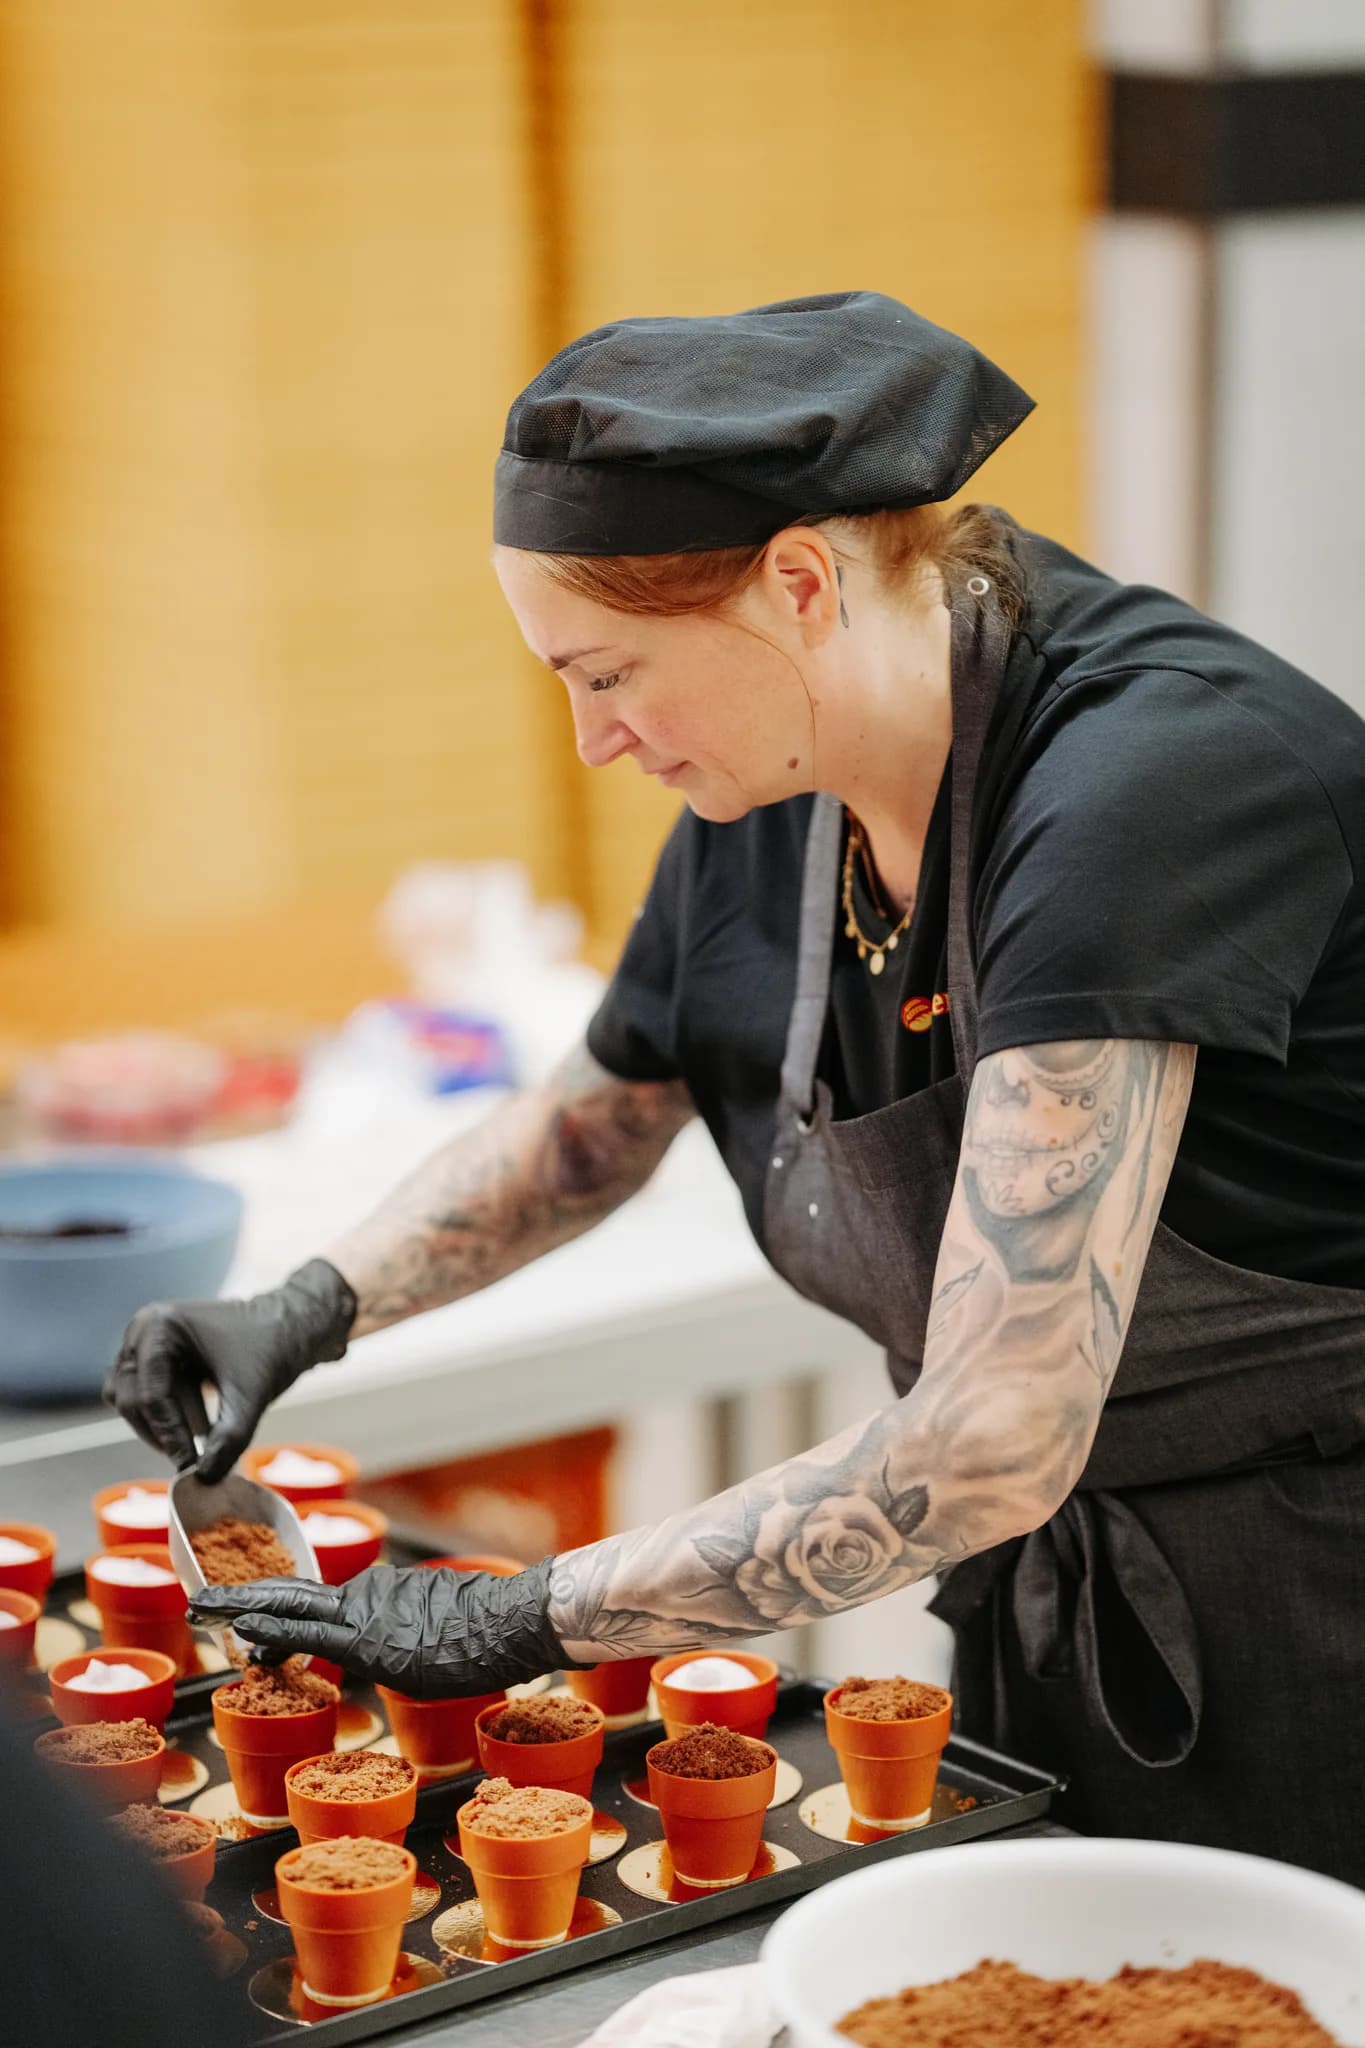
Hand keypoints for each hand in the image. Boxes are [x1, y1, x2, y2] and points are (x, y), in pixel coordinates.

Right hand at [103, 1259, 356, 1482]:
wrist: (289, 1326)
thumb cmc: (272, 1347)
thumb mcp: (251, 1395)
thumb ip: (229, 1438)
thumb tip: (203, 1478)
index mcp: (160, 1326)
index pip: (151, 1392)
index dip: (170, 1434)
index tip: (189, 1465)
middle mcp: (143, 1330)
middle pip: (132, 1398)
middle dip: (163, 1432)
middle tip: (191, 1461)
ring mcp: (145, 1343)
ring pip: (134, 1401)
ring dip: (163, 1426)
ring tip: (199, 1445)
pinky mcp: (155, 1359)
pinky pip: (148, 1396)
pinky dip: (170, 1417)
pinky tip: (201, 1430)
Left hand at [187, 1559, 576, 1697]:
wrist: (507, 1624)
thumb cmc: (484, 1629)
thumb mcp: (434, 1625)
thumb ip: (401, 1631)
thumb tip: (394, 1649)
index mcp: (380, 1593)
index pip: (317, 1600)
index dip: (275, 1602)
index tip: (243, 1609)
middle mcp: (365, 1596)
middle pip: (291, 1593)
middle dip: (241, 1595)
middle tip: (200, 1598)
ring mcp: (364, 1616)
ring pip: (292, 1610)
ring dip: (243, 1609)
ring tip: (202, 1609)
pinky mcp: (367, 1641)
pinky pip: (311, 1636)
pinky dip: (273, 1631)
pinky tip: (243, 1632)